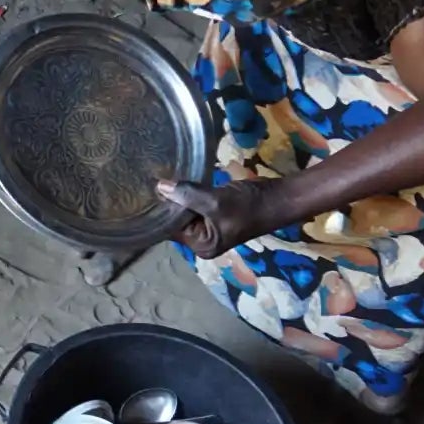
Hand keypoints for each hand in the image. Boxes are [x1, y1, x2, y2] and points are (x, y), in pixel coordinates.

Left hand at [156, 178, 281, 258]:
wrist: (279, 198)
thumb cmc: (248, 206)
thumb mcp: (215, 201)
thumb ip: (186, 195)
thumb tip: (159, 187)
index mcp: (201, 245)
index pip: (170, 229)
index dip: (160, 211)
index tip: (144, 191)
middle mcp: (202, 240)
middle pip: (176, 219)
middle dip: (168, 202)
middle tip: (150, 180)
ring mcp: (209, 226)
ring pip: (185, 209)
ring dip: (179, 195)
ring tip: (160, 177)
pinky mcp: (215, 212)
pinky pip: (196, 202)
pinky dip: (189, 192)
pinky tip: (178, 179)